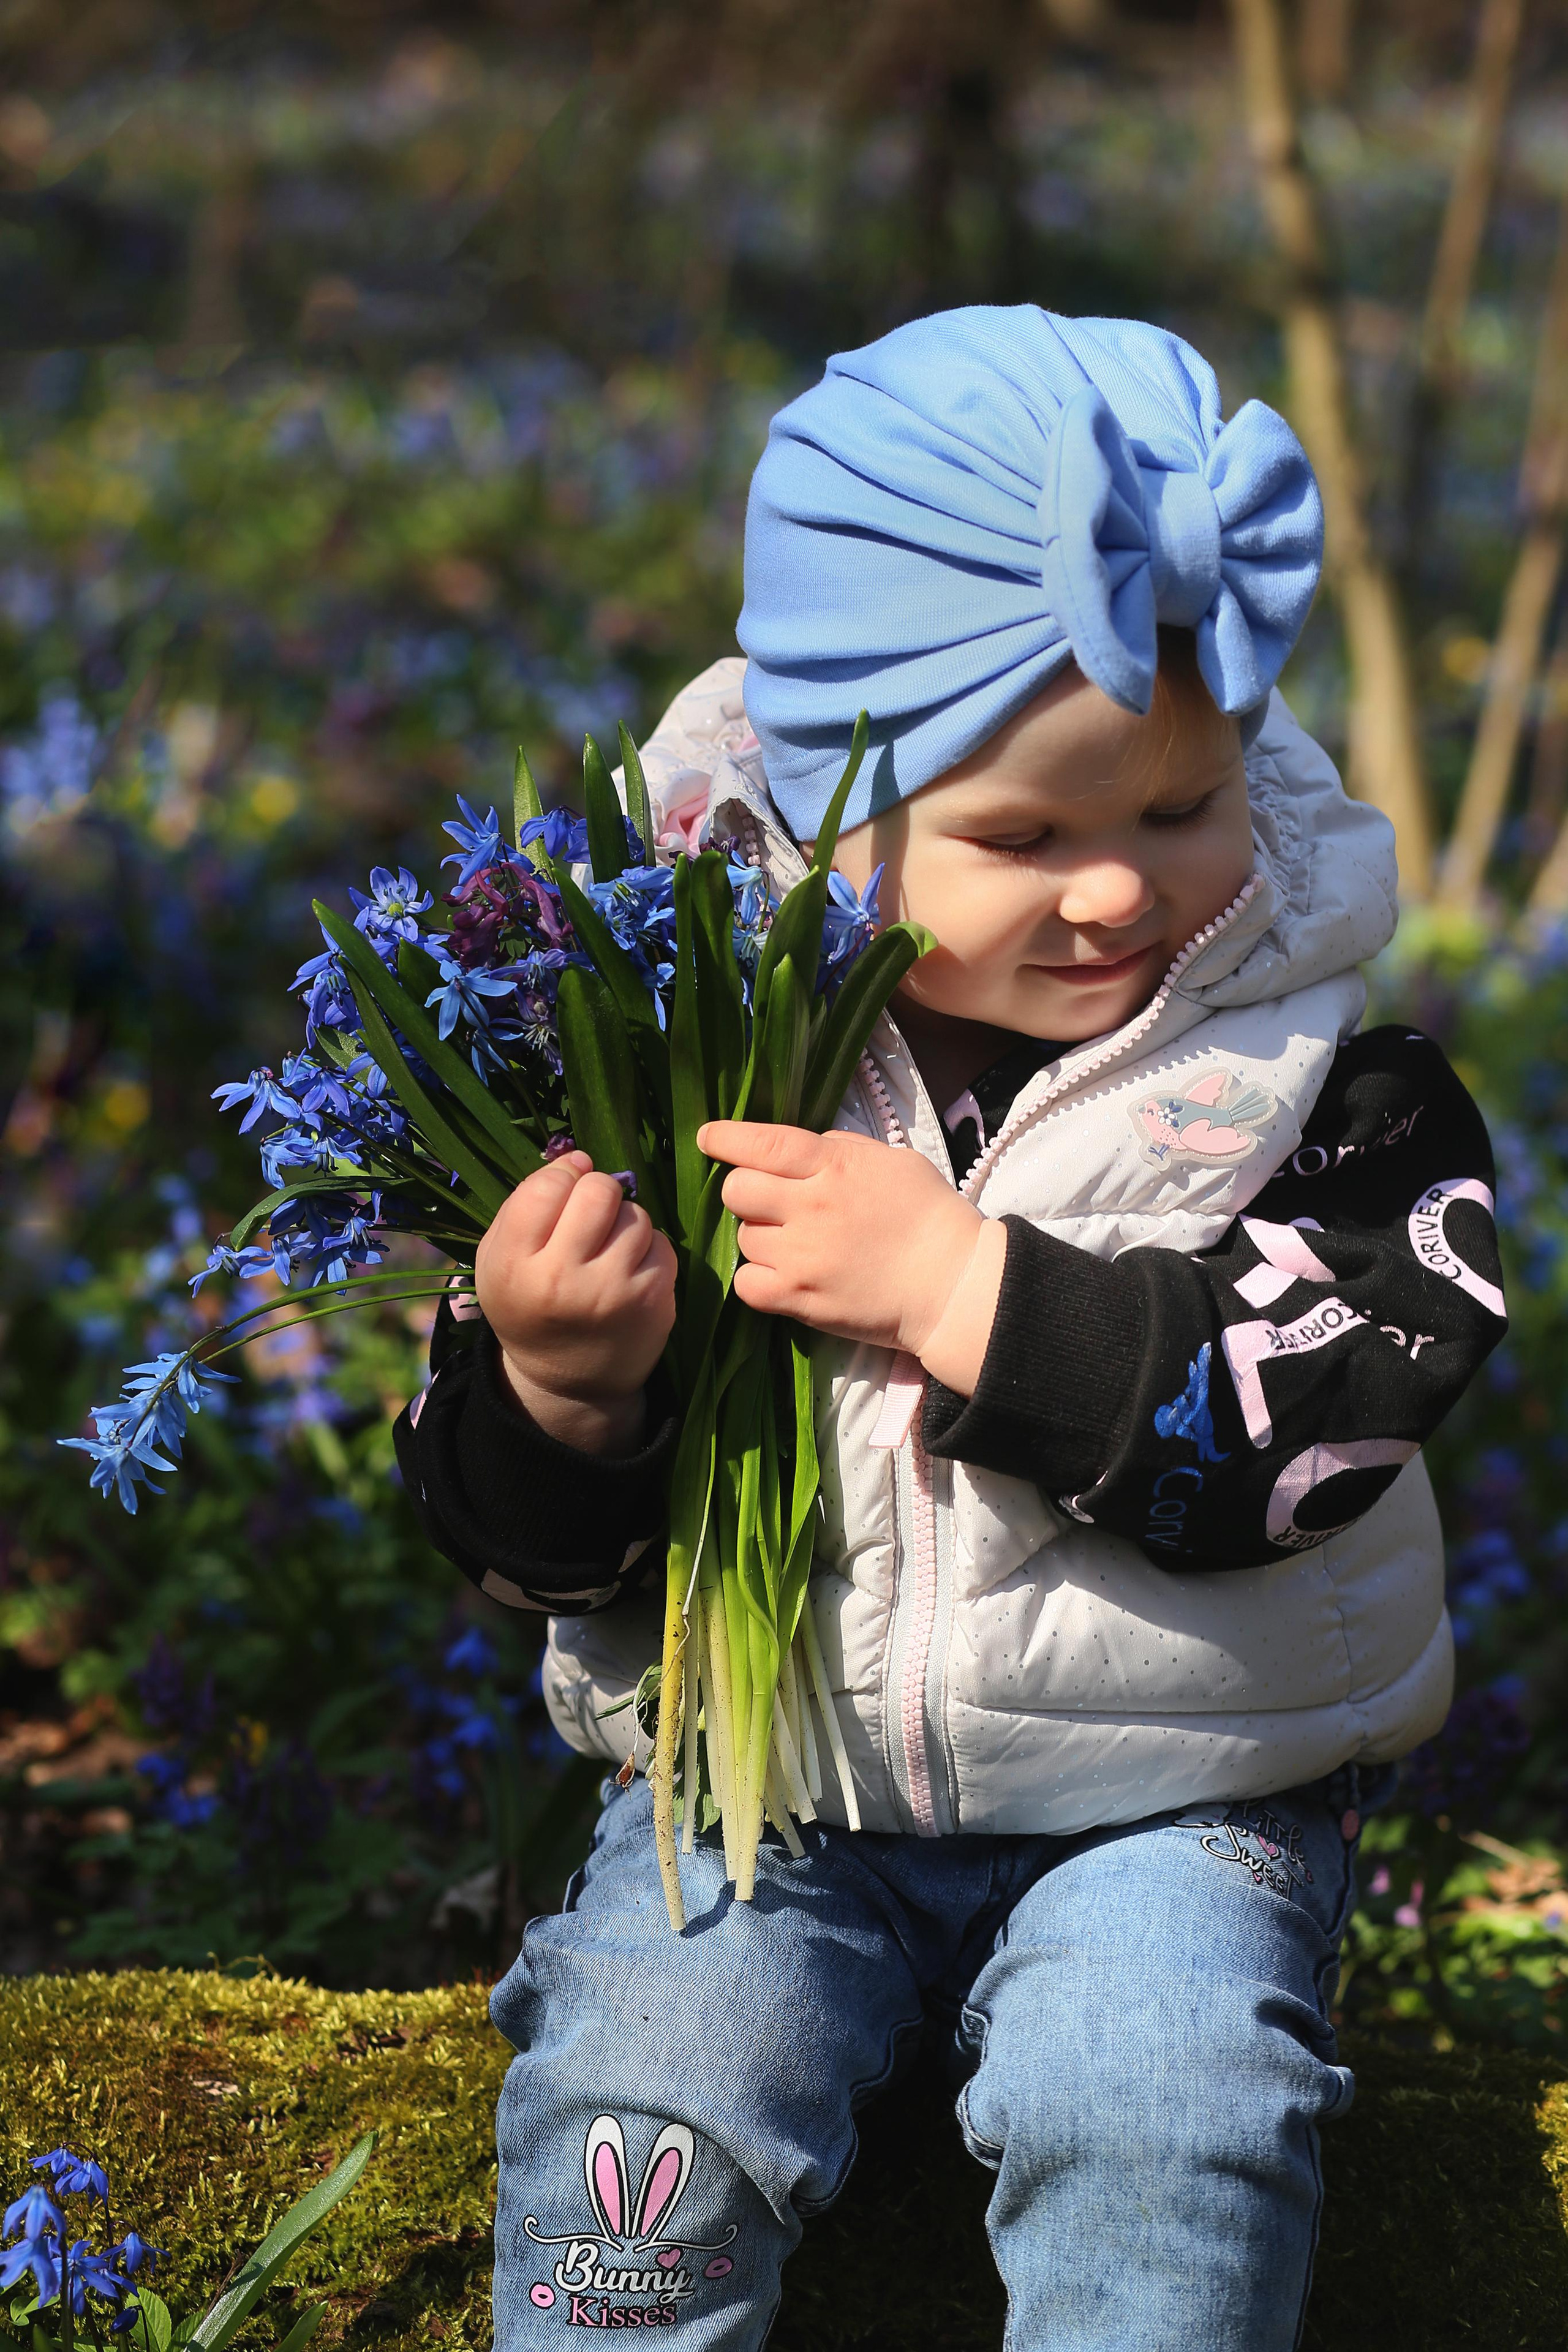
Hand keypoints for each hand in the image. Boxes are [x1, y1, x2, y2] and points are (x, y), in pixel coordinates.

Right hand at [474, 1152, 676, 1453]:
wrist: (569, 1381)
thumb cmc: (531, 1303)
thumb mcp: (500, 1257)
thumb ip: (526, 1202)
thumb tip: (580, 1158)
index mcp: (515, 1266)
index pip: (546, 1187)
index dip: (560, 1178)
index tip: (562, 1192)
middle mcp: (562, 1280)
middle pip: (598, 1191)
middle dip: (597, 1192)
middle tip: (590, 1216)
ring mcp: (614, 1292)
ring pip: (635, 1215)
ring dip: (624, 1222)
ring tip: (606, 1251)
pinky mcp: (654, 1302)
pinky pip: (661, 1243)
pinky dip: (648, 1249)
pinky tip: (629, 1271)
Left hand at [699, 1122, 1008, 1393]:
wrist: (954, 1284)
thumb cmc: (930, 1215)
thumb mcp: (892, 1160)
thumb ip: (840, 1150)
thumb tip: (801, 1152)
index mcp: (833, 1166)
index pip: (760, 1144)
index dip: (725, 1138)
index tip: (709, 1138)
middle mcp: (808, 1208)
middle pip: (737, 1190)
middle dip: (747, 1191)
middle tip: (771, 1202)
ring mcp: (800, 1257)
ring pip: (743, 1237)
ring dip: (760, 1237)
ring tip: (794, 1243)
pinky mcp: (800, 1299)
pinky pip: (747, 1283)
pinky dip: (757, 1278)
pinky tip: (782, 1274)